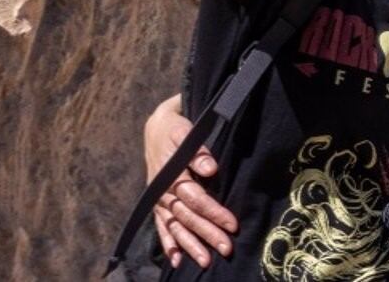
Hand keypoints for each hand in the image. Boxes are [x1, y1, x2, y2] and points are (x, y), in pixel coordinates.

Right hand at [145, 93, 237, 269]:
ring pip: (174, 226)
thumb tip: (210, 168)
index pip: (195, 197)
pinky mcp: (157, 204)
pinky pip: (161, 226)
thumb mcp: (185, 131)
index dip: (213, 211)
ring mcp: (158, 199)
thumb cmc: (176, 128)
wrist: (156, 127)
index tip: (232, 225)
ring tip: (205, 262)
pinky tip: (176, 261)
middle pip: (187, 216)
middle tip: (226, 248)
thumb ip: (197, 151)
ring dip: (189, 245)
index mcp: (171, 173)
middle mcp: (163, 190)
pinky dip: (168, 243)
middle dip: (206, 234)